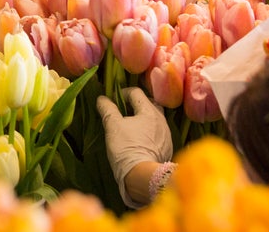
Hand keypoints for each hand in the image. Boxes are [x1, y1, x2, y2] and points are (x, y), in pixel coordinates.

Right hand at [96, 87, 172, 207]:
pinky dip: (148, 132)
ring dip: (142, 119)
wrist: (141, 175)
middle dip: (135, 105)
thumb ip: (107, 109)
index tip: (112, 101)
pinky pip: (157, 133)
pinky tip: (139, 141)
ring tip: (130, 127)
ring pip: (154, 119)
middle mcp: (161, 119)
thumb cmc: (126, 148)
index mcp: (149, 111)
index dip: (122, 93)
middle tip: (122, 112)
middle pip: (148, 103)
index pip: (136, 93)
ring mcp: (166, 134)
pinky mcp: (167, 147)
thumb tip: (102, 99)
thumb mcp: (113, 126)